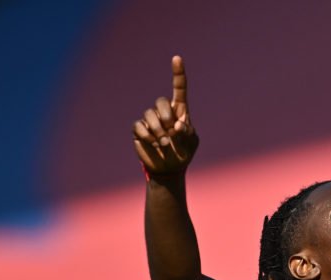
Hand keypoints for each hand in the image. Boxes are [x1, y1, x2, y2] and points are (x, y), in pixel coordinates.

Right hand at [134, 55, 198, 178]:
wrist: (169, 169)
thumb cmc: (183, 153)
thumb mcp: (191, 143)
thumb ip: (187, 132)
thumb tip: (175, 125)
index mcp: (180, 111)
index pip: (179, 88)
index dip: (178, 73)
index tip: (177, 58)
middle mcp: (164, 112)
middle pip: (160, 101)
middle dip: (166, 117)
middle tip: (171, 133)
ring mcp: (151, 120)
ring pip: (149, 114)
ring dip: (158, 130)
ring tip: (164, 143)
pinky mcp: (140, 130)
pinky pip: (140, 126)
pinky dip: (148, 136)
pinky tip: (154, 144)